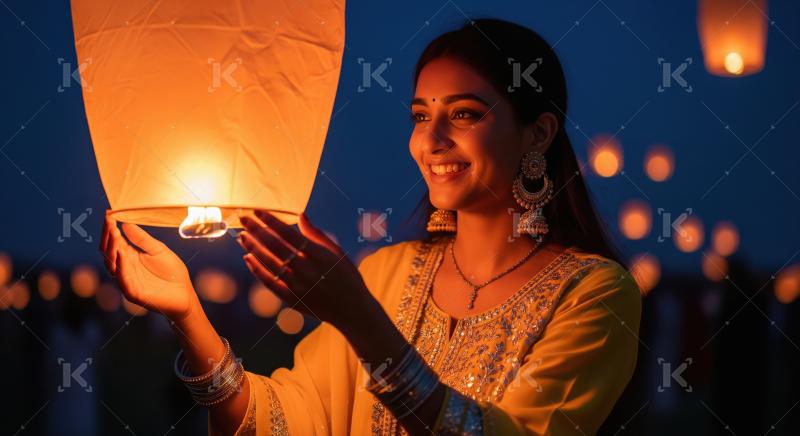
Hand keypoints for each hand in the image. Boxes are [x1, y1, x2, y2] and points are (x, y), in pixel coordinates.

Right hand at [100, 212, 198, 321]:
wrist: (184, 293)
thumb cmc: (172, 272)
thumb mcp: (158, 250)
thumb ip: (142, 239)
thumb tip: (125, 224)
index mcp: (129, 257)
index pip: (114, 241)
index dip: (109, 228)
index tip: (108, 214)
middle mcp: (124, 268)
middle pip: (108, 251)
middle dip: (107, 236)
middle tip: (109, 222)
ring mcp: (127, 280)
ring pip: (111, 264)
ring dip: (112, 248)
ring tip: (114, 233)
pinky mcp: (133, 292)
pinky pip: (123, 279)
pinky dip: (121, 266)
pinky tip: (122, 253)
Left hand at [237, 210, 372, 329]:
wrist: (352, 310)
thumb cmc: (347, 277)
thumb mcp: (337, 252)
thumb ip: (316, 234)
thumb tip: (301, 215)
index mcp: (318, 255)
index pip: (288, 233)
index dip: (271, 221)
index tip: (258, 211)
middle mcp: (305, 269)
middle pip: (275, 246)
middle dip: (257, 230)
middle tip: (243, 219)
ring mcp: (297, 285)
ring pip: (269, 263)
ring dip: (253, 248)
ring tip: (242, 236)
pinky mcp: (291, 299)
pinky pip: (269, 282)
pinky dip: (257, 270)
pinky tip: (248, 258)